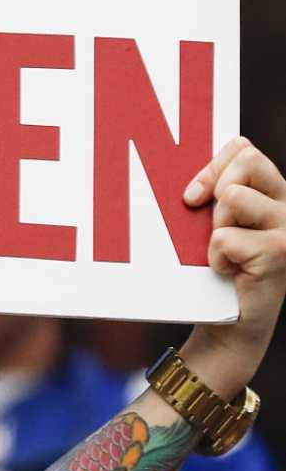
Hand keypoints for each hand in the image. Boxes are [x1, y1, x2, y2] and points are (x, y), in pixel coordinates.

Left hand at [180, 139, 285, 398]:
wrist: (231, 321)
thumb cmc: (219, 266)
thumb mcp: (216, 221)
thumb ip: (217, 192)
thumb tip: (195, 182)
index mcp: (275, 192)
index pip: (245, 149)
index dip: (212, 166)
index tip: (193, 197)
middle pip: (247, 162)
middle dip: (216, 190)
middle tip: (212, 225)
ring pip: (233, 197)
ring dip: (215, 226)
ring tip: (225, 250)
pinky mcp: (279, 253)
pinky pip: (225, 237)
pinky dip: (215, 256)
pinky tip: (228, 271)